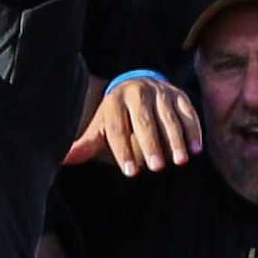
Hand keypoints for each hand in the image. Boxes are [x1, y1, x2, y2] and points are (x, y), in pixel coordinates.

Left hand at [64, 70, 202, 173]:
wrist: (137, 85)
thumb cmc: (116, 116)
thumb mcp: (100, 127)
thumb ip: (85, 144)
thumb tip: (62, 160)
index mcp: (114, 101)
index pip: (117, 128)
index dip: (122, 150)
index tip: (129, 172)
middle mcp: (137, 93)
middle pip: (144, 122)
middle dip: (150, 145)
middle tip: (156, 168)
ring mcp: (160, 93)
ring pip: (169, 118)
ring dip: (176, 140)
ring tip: (179, 161)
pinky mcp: (179, 95)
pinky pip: (188, 113)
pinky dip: (193, 131)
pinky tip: (196, 150)